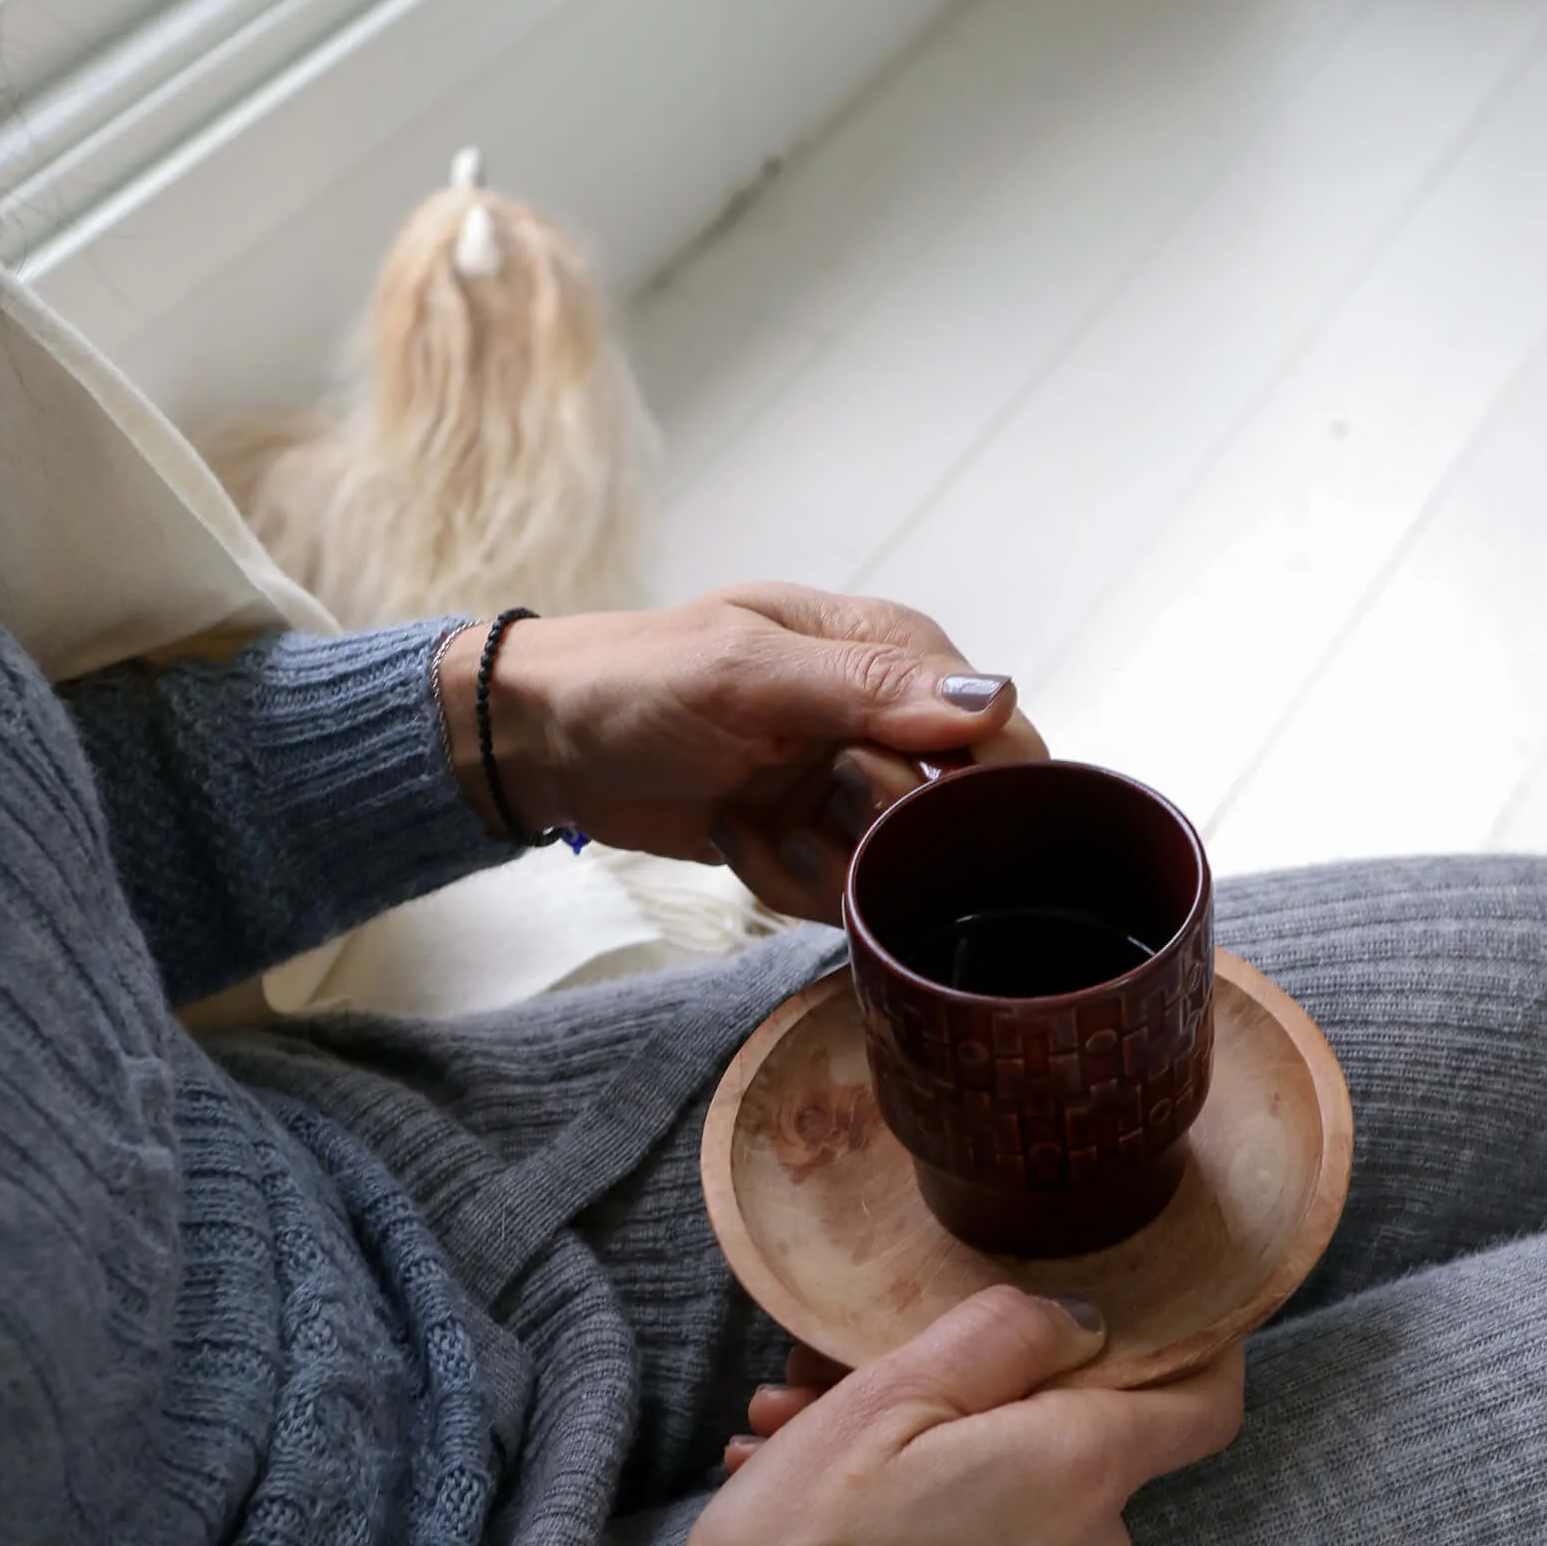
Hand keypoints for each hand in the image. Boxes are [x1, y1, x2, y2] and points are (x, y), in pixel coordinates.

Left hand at [438, 584, 1045, 919]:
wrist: (547, 744)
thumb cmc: (635, 681)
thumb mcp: (746, 675)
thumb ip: (867, 690)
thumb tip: (995, 703)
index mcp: (892, 651)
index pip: (999, 730)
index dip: (969, 784)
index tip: (887, 791)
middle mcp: (888, 722)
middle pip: (957, 815)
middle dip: (874, 830)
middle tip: (799, 803)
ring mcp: (851, 787)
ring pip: (896, 867)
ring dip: (819, 863)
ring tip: (750, 818)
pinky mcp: (815, 842)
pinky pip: (840, 894)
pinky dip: (783, 881)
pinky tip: (734, 838)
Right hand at [548, 1290, 1245, 1545]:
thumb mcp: (889, 1398)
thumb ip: (1004, 1337)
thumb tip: (1081, 1320)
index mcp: (1082, 1471)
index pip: (1207, 1400)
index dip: (1195, 1343)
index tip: (1144, 1299)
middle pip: (1077, 1433)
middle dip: (977, 1389)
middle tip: (845, 1371)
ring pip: (1015, 1491)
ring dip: (924, 1450)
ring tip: (792, 1436)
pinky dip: (919, 1518)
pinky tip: (816, 1510)